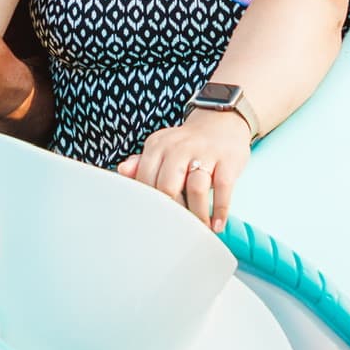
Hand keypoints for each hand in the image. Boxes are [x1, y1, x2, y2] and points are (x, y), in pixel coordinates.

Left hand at [118, 109, 250, 230]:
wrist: (221, 120)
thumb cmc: (187, 144)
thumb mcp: (162, 148)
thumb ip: (141, 162)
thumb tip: (122, 171)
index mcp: (158, 145)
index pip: (145, 179)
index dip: (150, 204)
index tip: (155, 221)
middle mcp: (180, 147)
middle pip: (167, 186)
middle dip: (172, 212)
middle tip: (177, 228)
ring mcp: (205, 153)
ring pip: (196, 189)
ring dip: (197, 215)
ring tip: (199, 230)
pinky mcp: (227, 160)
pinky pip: (222, 189)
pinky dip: (219, 210)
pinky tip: (217, 225)